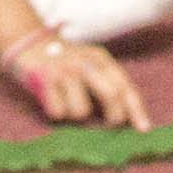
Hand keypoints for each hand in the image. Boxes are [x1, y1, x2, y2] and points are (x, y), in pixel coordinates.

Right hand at [11, 34, 151, 130]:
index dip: (136, 109)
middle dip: (113, 116)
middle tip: (107, 125)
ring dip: (75, 115)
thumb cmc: (65, 62)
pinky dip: (56, 112)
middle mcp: (86, 63)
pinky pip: (58, 112)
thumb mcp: (90, 65)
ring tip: (66, 101)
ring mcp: (65, 71)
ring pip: (81, 111)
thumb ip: (107, 84)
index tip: (143, 130)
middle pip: (111, 95)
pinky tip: (51, 98)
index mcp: (101, 59)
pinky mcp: (46, 80)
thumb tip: (124, 117)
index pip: (124, 86)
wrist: (28, 43)